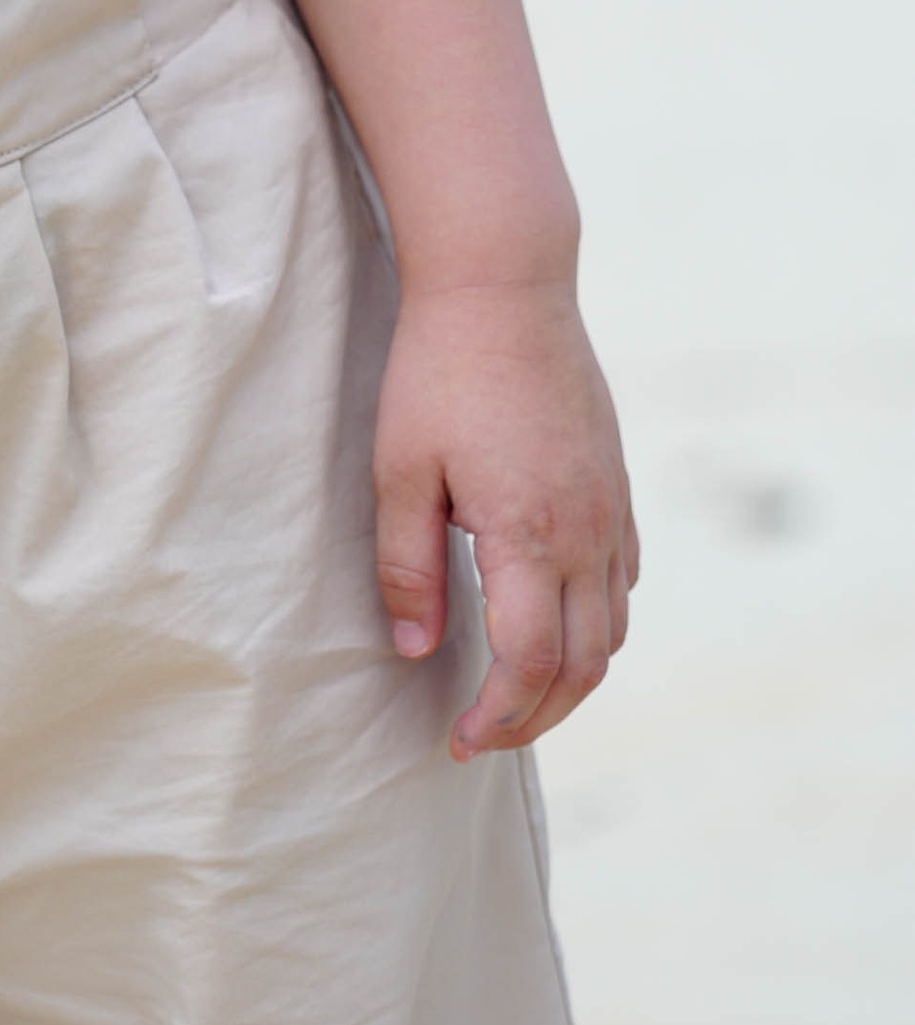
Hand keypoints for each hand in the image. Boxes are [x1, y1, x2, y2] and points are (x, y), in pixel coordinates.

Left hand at [373, 278, 636, 759]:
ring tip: (516, 693)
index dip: (498, 718)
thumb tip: (415, 651)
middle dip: (536, 717)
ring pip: (613, 631)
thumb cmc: (438, 371)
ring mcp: (610, 508)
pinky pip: (624, 581)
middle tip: (483, 735)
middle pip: (584, 666)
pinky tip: (556, 622)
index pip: (531, 664)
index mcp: (529, 533)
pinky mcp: (616, 485)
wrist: (503, 284)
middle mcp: (586, 532)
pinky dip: (596, 624)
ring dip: (572, 679)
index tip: (459, 741)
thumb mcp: (399, 469)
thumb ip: (407, 567)